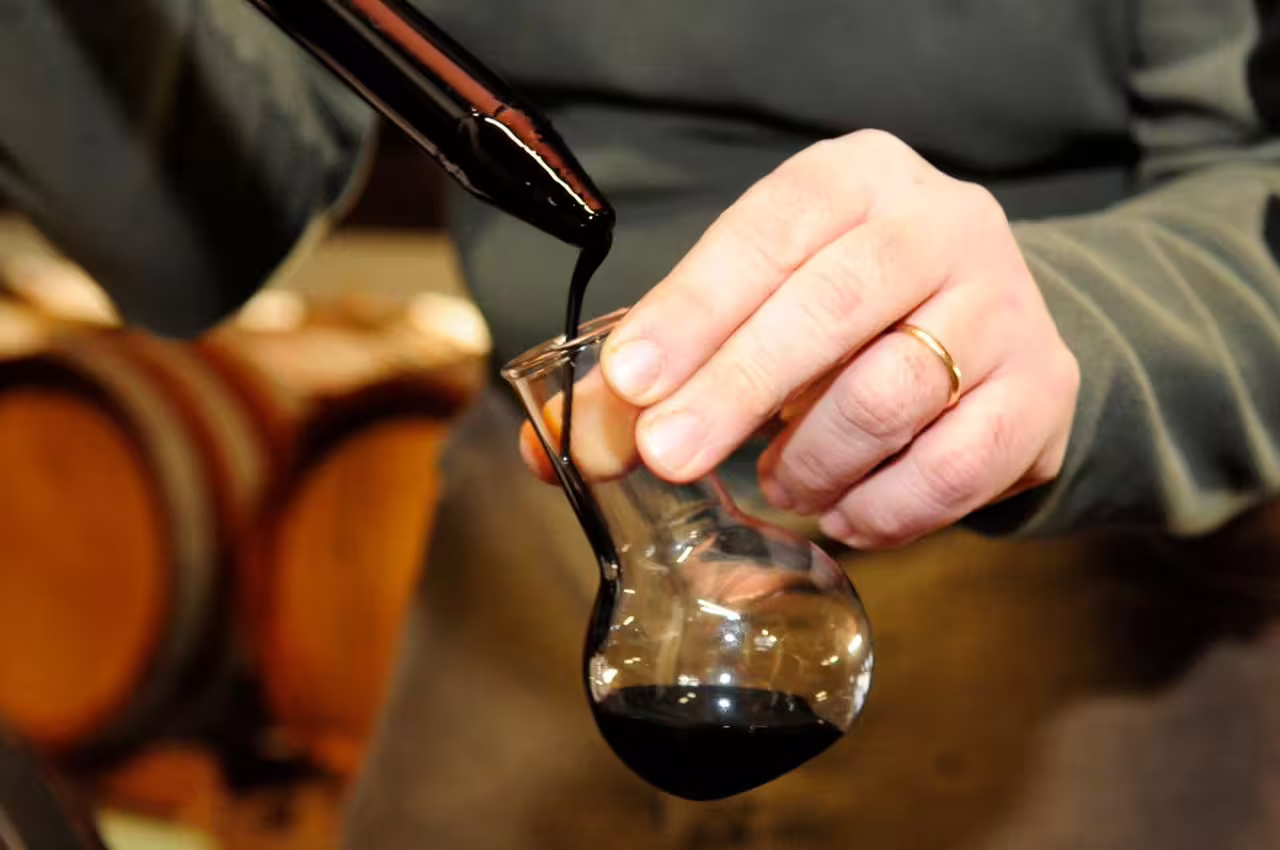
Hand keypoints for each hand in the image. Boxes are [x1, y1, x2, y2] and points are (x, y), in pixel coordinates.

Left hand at [525, 130, 1079, 547]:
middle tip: (668, 456)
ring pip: (893, 391)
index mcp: (855, 179)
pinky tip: (844, 511)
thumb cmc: (842, 315)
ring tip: (778, 480)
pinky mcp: (1040, 392)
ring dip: (812, 457)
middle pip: (832, 305)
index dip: (694, 308)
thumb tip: (554, 447)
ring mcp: (1004, 306)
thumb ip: (656, 371)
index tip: (631, 379)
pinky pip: (954, 466)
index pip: (765, 233)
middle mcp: (941, 224)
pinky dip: (882, 505)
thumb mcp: (751, 309)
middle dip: (736, 389)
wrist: (988, 329)